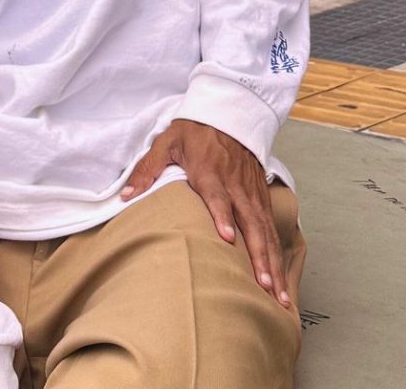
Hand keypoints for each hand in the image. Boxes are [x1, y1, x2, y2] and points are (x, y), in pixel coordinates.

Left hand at [121, 118, 289, 307]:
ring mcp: (251, 193)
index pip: (217, 196)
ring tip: (276, 293)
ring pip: (265, 231)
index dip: (222, 215)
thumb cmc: (195, 130)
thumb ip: (147, 168)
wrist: (230, 112)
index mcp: (210, 172)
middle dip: (259, 255)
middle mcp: (235, 186)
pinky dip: (277, 253)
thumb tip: (126, 195)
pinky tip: (279, 278)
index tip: (226, 238)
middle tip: (263, 285)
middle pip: (250, 223)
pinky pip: (270, 228)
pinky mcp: (260, 197)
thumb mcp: (167, 141)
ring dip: (272, 262)